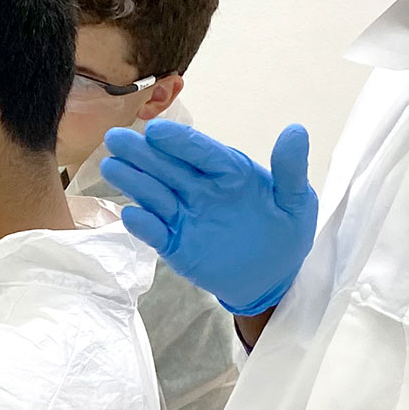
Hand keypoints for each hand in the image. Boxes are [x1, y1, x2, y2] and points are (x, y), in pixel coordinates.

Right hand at [100, 119, 318, 315]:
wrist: (274, 280)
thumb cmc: (285, 234)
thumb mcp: (296, 201)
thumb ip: (290, 169)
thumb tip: (296, 130)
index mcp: (228, 173)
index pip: (201, 152)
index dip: (179, 141)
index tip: (156, 130)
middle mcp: (200, 190)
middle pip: (168, 168)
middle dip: (142, 153)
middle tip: (115, 138)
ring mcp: (185, 217)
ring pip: (155, 196)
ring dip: (134, 182)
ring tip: (112, 166)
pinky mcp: (176, 245)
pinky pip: (157, 234)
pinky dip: (144, 226)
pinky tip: (132, 215)